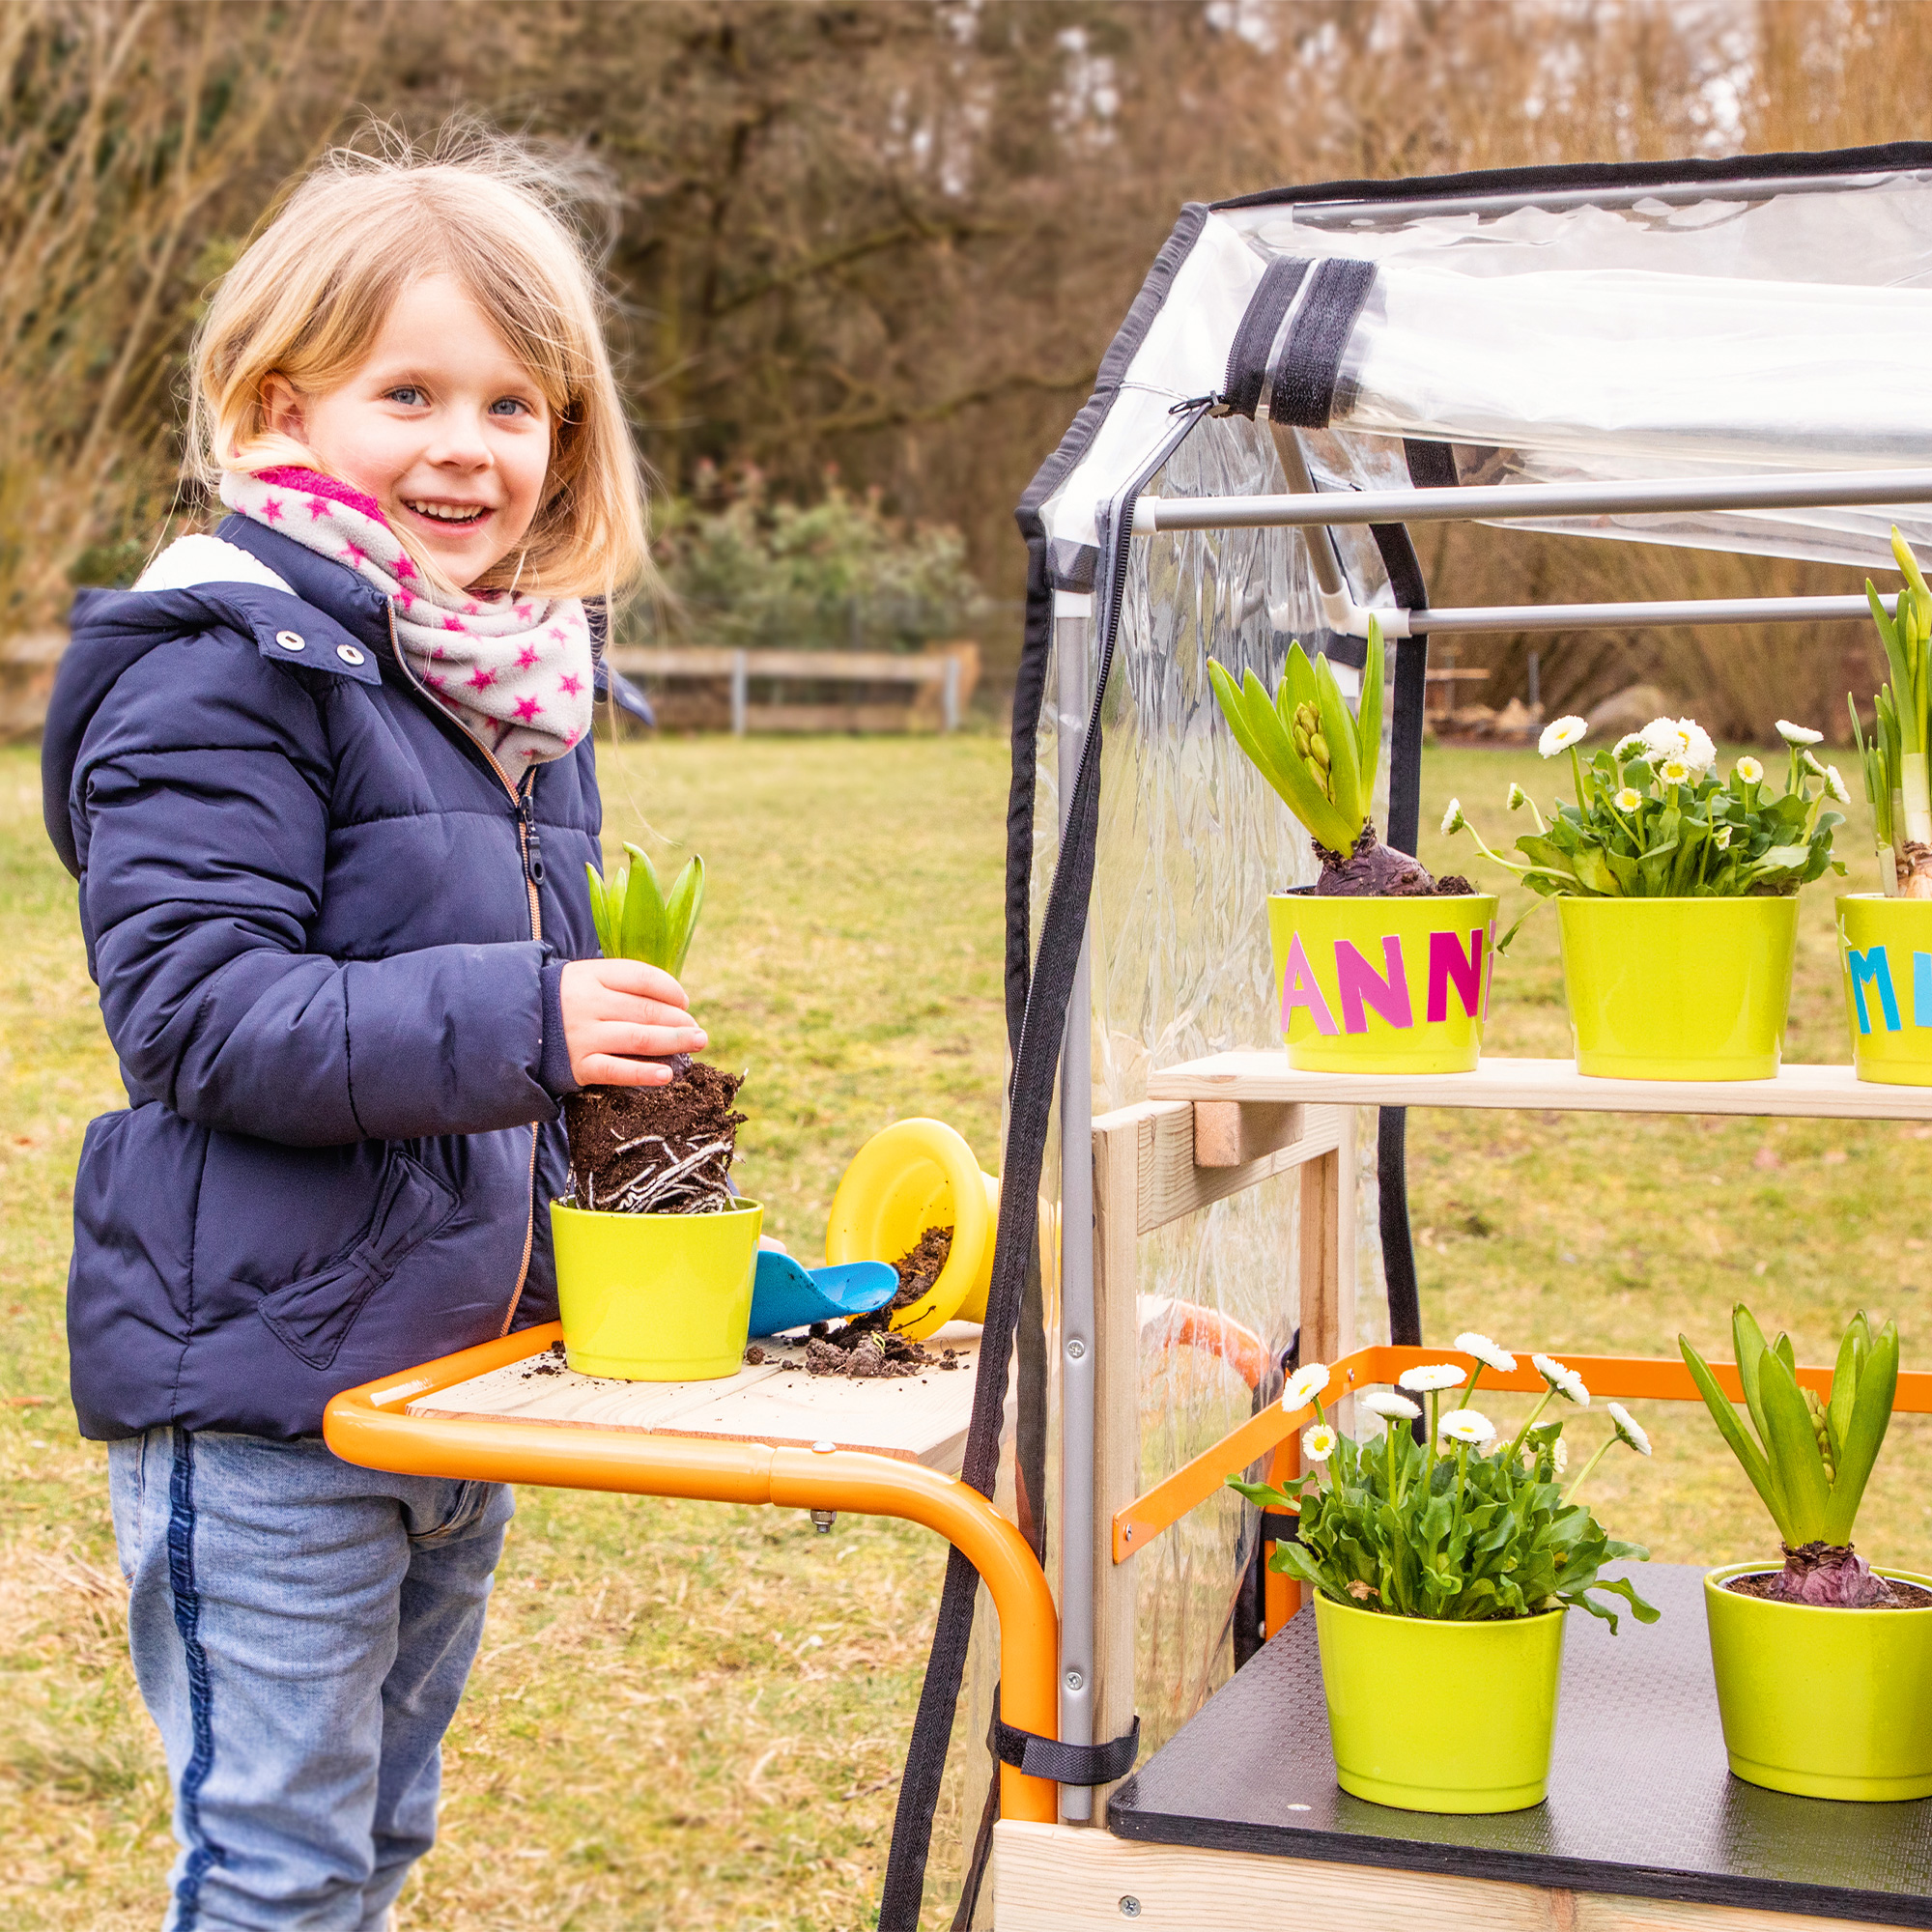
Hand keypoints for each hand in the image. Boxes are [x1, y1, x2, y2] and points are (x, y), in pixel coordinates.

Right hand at [560, 958, 707, 1087]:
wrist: (513, 1028)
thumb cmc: (563, 1003)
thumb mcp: (584, 980)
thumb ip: (620, 985)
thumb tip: (672, 1002)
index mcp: (590, 975)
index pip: (642, 977)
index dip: (670, 989)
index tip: (684, 1002)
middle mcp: (587, 1003)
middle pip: (645, 1010)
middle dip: (679, 1020)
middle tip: (697, 1030)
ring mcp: (582, 1036)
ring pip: (639, 1038)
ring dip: (674, 1041)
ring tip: (698, 1042)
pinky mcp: (578, 1066)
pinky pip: (617, 1070)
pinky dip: (644, 1073)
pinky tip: (667, 1075)